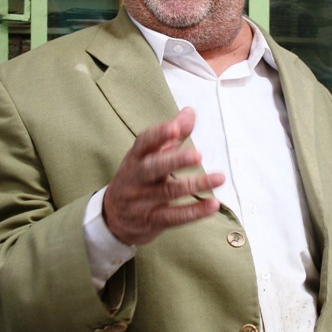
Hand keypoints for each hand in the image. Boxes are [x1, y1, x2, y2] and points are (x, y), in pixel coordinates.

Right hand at [103, 107, 223, 245]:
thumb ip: (171, 135)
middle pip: (154, 168)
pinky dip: (194, 211)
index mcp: (136, 157)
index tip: (175, 128)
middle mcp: (136, 177)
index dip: (159, 135)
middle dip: (175, 161)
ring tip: (219, 177)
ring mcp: (142, 200)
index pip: (144, 142)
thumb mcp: (149, 155)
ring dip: (196, 185)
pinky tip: (213, 204)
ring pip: (169, 192)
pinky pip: (174, 217)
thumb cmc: (138, 177)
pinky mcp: (151, 220)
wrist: (112, 217)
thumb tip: (190, 111)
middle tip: (198, 155)